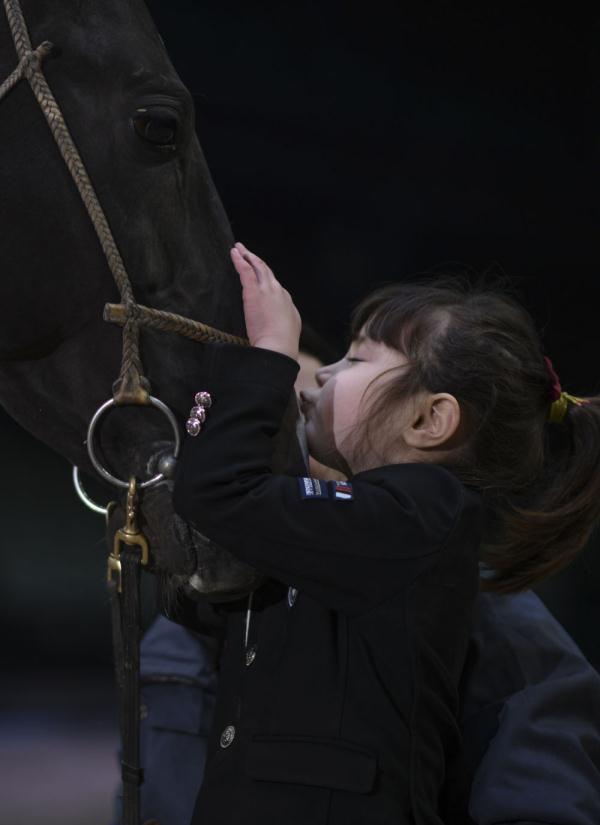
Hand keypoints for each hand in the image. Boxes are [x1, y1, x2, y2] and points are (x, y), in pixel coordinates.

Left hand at [231, 242, 300, 360]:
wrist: (279, 346)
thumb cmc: (281, 346)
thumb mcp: (286, 334)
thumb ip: (281, 326)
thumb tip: (278, 329)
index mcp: (287, 303)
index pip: (275, 287)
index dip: (266, 280)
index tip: (259, 276)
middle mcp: (279, 292)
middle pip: (267, 272)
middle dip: (257, 261)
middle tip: (248, 252)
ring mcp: (267, 290)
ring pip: (257, 267)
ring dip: (248, 255)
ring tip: (239, 248)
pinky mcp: (254, 291)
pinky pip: (245, 270)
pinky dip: (240, 260)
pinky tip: (234, 253)